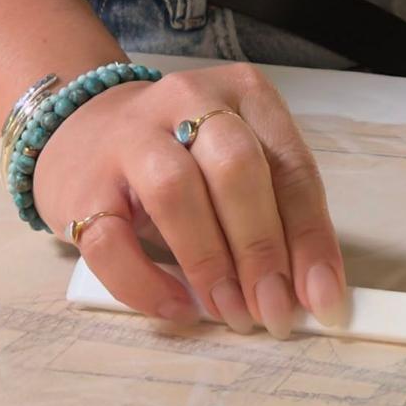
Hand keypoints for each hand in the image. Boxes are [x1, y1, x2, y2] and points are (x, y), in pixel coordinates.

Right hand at [32, 64, 345, 336]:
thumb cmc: (180, 157)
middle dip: (262, 248)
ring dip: (211, 263)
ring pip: (175, 192)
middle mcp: (188, 101)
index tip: (323, 299)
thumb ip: (274, 215)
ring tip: (232, 313)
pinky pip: (113, 242)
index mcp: (244, 93)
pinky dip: (148, 283)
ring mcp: (129, 139)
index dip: (311, 239)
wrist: (82, 131)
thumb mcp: (235, 166)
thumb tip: (311, 293)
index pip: (290, 166)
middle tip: (275, 310)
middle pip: (236, 168)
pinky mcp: (82, 186)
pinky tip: (178, 308)